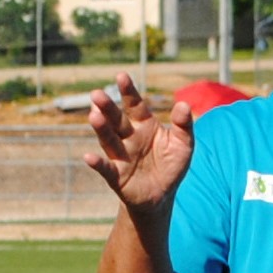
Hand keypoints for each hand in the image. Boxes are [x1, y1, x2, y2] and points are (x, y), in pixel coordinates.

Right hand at [85, 71, 194, 209]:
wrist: (162, 196)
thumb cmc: (171, 165)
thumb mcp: (183, 145)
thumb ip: (183, 125)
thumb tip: (183, 105)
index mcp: (144, 125)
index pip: (135, 105)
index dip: (128, 91)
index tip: (121, 76)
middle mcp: (128, 137)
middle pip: (116, 120)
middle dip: (107, 107)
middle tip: (96, 94)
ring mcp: (120, 156)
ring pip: (108, 140)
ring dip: (101, 128)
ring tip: (94, 116)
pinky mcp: (117, 176)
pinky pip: (106, 169)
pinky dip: (97, 163)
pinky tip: (88, 157)